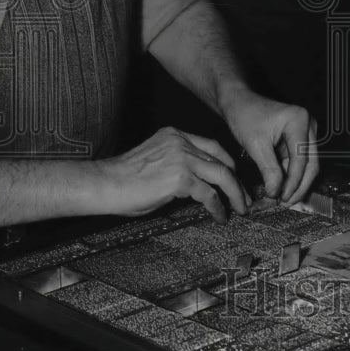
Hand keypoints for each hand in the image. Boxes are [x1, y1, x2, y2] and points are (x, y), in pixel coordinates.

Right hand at [104, 127, 249, 222]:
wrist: (104, 183)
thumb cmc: (123, 178)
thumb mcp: (155, 161)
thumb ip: (178, 165)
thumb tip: (198, 186)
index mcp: (174, 135)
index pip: (212, 146)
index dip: (227, 162)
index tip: (235, 177)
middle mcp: (181, 142)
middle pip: (221, 159)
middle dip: (237, 180)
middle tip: (245, 196)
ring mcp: (182, 158)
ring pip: (222, 175)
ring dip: (235, 194)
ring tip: (240, 208)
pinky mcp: (180, 178)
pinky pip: (209, 194)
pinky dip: (217, 206)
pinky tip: (219, 215)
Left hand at [221, 88, 318, 203]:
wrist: (238, 103)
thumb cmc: (245, 115)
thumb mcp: (255, 144)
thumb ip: (268, 169)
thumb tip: (276, 192)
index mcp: (299, 121)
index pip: (301, 159)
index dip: (293, 182)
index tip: (282, 197)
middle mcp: (308, 125)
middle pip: (311, 163)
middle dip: (299, 185)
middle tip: (286, 202)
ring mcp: (305, 132)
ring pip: (306, 165)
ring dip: (295, 183)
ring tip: (283, 199)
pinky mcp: (299, 139)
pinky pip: (298, 162)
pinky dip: (290, 176)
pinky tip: (282, 188)